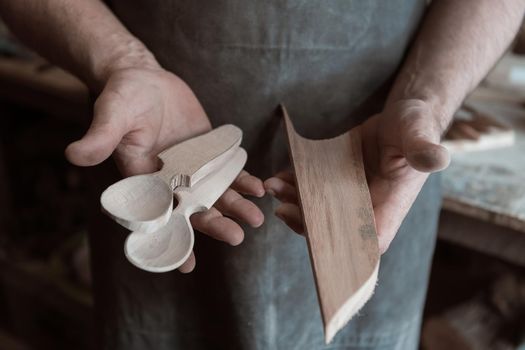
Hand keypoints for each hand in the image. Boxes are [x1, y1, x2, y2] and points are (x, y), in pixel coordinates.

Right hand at [66, 66, 263, 271]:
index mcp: (142, 180)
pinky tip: (258, 188)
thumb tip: (74, 155)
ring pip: (215, 194)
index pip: (157, 217)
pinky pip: (227, 171)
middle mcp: (169, 181)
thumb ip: (101, 137)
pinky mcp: (207, 154)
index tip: (187, 265)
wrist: (145, 80)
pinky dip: (242, 180)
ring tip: (256, 217)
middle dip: (214, 224)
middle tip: (236, 237)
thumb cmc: (122, 97)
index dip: (171, 239)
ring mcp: (191, 169)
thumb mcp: (111, 114)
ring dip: (235, 207)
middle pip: (192, 209)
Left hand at [264, 99, 449, 252]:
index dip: (343, 247)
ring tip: (273, 187)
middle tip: (283, 208)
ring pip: (319, 212)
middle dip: (306, 222)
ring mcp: (349, 196)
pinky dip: (294, 186)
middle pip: (335, 229)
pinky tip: (279, 178)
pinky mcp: (336, 182)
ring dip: (294, 203)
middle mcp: (368, 206)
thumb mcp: (418, 133)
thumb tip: (437, 158)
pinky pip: (313, 192)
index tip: (317, 239)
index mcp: (391, 204)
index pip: (369, 240)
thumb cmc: (415, 125)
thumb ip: (422, 148)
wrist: (399, 117)